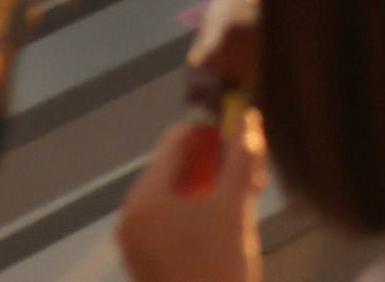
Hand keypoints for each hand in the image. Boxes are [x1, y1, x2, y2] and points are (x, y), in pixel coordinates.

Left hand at [113, 108, 262, 281]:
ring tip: (244, 203)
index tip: (245, 141)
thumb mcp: (234, 210)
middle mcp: (131, 217)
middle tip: (253, 178)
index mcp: (144, 199)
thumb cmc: (219, 272)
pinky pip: (170, 222)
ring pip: (175, 196)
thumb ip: (241, 159)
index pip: (176, 141)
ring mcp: (135, 244)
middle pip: (174, 168)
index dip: (212, 134)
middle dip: (214, 166)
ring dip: (210, 190)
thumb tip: (248, 118)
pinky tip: (226, 228)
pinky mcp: (145, 264)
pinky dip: (197, 215)